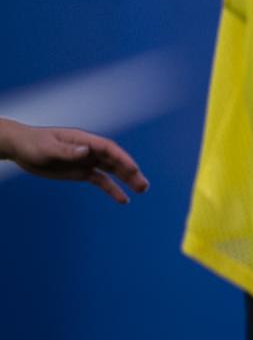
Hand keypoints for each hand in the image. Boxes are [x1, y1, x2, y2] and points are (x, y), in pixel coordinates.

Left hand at [0, 119, 147, 203]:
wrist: (21, 147)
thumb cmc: (33, 144)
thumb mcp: (48, 148)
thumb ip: (68, 150)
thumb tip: (86, 151)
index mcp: (84, 141)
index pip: (109, 149)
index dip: (122, 158)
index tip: (133, 169)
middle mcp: (89, 150)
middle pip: (115, 161)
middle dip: (131, 172)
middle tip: (144, 185)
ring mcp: (87, 161)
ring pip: (112, 171)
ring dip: (127, 179)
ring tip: (142, 190)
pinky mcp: (81, 172)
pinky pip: (101, 180)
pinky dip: (113, 189)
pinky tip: (123, 199)